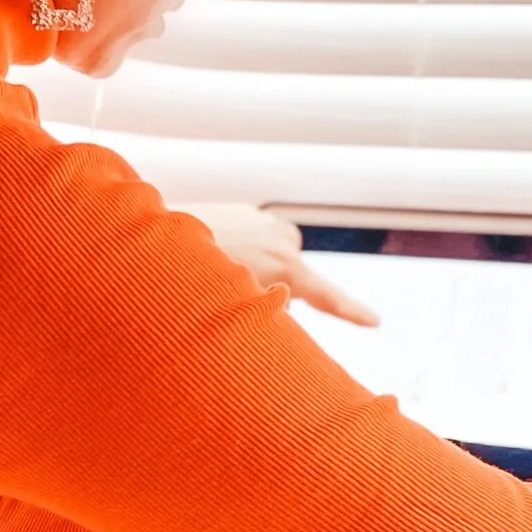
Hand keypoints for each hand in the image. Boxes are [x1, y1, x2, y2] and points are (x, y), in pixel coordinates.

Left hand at [183, 204, 378, 325]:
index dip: (352, 311)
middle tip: (237, 296)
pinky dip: (239, 251)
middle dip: (275, 290)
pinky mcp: (245, 210)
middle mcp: (282, 238)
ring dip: (254, 268)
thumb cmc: (191, 278)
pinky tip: (212, 254)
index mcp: (285, 265)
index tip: (375, 321)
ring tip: (216, 271)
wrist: (155, 234)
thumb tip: (279, 309)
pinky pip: (252, 239)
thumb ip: (267, 311)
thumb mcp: (236, 305)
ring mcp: (264, 220)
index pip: (327, 295)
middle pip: (294, 278)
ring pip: (272, 258)